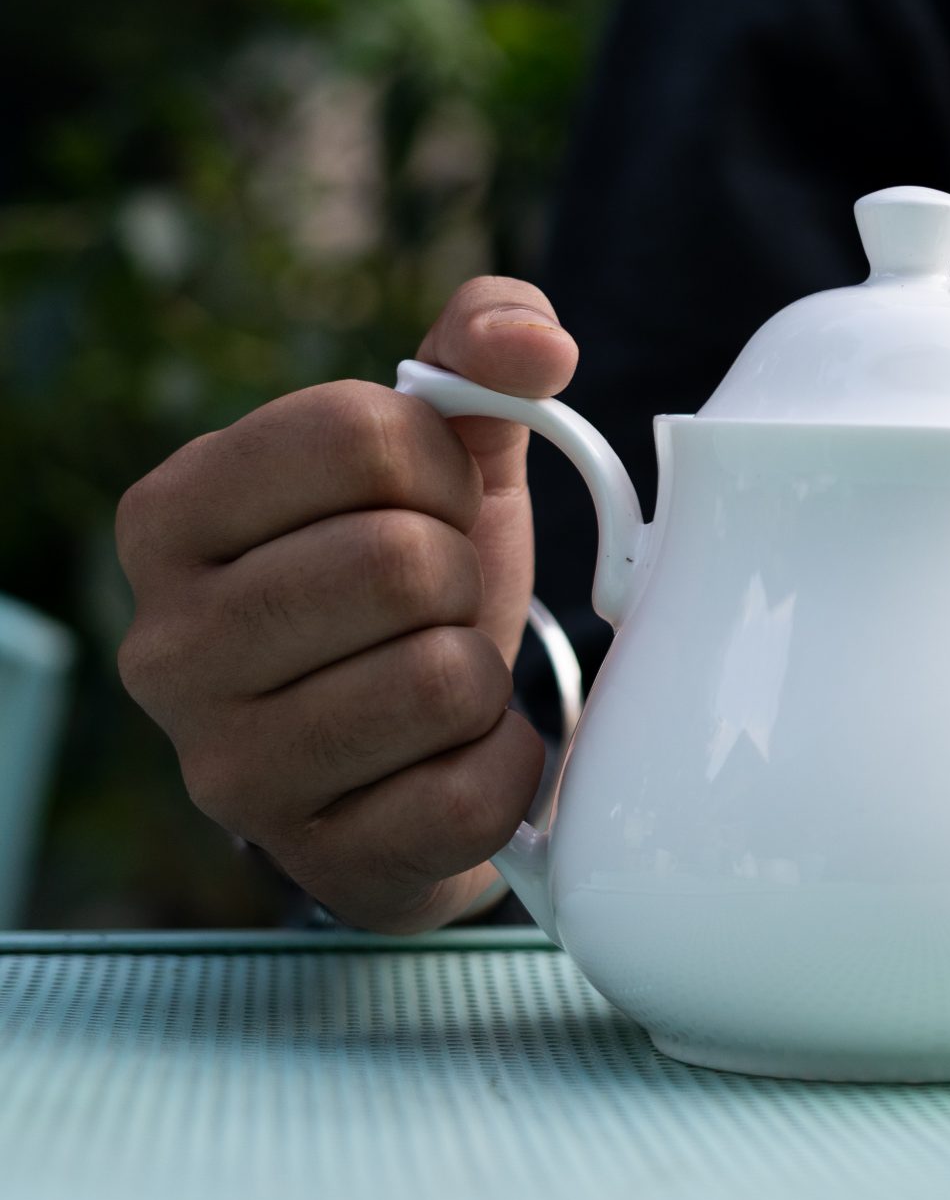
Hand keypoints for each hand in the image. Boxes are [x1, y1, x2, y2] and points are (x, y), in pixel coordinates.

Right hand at [116, 279, 578, 930]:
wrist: (414, 759)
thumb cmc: (414, 585)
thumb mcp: (439, 457)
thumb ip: (477, 355)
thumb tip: (534, 341)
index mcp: (172, 515)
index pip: (354, 432)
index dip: (435, 465)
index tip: (425, 507)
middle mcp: (164, 645)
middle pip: (398, 560)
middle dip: (458, 576)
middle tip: (435, 608)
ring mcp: (226, 766)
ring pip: (440, 678)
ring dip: (480, 674)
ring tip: (440, 681)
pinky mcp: (313, 858)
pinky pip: (470, 793)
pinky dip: (503, 770)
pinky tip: (455, 762)